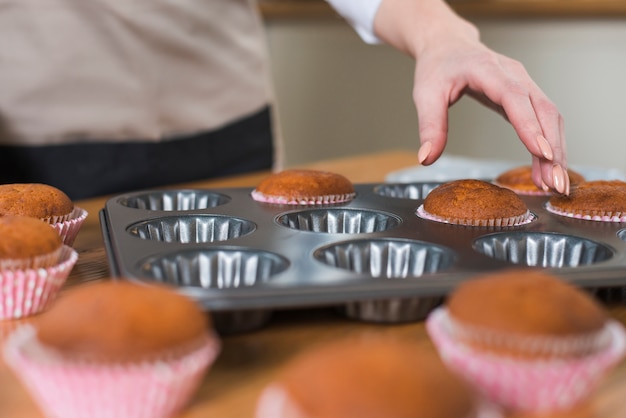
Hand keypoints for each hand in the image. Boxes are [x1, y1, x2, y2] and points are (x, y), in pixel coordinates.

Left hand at [374, 0, 568, 193]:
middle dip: (553, 147)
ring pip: (550, 116)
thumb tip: (427, 158)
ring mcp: (524, 83)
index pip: (514, 98)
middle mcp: (514, 75)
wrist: (448, 45)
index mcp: (487, 70)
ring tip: (553, 184)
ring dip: (556, 150)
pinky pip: (544, 119)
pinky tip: (546, 168)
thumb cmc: (437, 67)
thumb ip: (430, 126)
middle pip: (543, 110)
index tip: (543, 153)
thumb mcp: (425, 94)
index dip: (529, 125)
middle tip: (555, 182)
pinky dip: (549, 144)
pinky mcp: (526, 95)